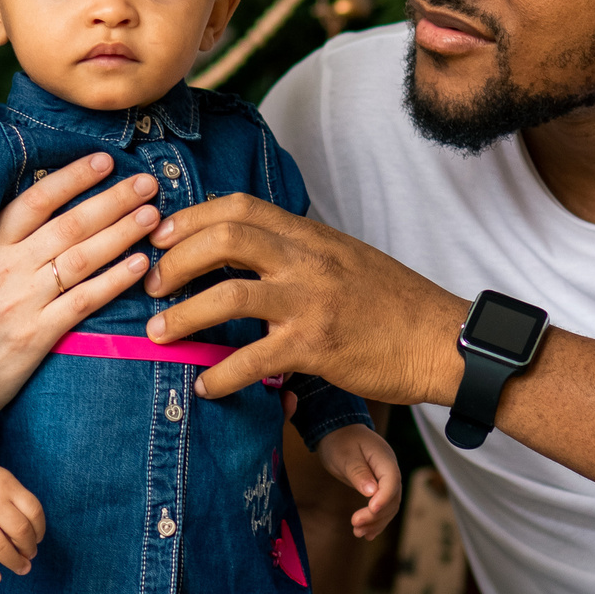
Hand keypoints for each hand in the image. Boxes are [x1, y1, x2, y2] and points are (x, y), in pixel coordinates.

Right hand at [0, 154, 160, 420]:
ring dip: (120, 234)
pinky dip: (114, 280)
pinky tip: (140, 266)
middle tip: (145, 183)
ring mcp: (21, 301)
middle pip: (67, 224)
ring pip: (80, 257)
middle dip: (111, 199)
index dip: (71, 177)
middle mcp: (4, 268)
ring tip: (151, 217)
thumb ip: (3, 246)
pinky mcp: (35, 335)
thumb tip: (44, 209)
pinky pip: (83, 300)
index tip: (104, 160)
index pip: (34, 200)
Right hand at [0, 458, 46, 584]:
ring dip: (15, 562)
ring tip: (21, 567)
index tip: (38, 538)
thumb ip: (19, 503)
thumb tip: (31, 539)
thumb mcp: (6, 480)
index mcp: (7, 487)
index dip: (40, 530)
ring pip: (0, 548)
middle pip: (20, 532)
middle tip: (30, 555)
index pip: (34, 512)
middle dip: (29, 549)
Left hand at [143, 195, 467, 405]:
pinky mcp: (318, 346)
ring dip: (183, 314)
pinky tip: (205, 387)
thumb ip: (301, 253)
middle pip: (225, 236)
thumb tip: (252, 254)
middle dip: (175, 258)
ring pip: (229, 293)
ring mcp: (312, 301)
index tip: (160, 236)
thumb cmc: (394, 306)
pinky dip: (220, 375)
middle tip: (150, 283)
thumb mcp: (346, 260)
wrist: (444, 341)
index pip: (240, 206)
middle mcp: (309, 260)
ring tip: (157, 334)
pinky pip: (253, 359)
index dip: (191, 217)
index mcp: (312, 235)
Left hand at [314, 425, 402, 538]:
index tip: (370, 509)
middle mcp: (389, 470)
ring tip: (358, 533)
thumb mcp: (345, 455)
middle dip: (376, 515)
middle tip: (356, 525)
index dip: (384, 497)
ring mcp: (385, 480)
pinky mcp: (378, 488)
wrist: (338, 432)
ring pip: (389, 506)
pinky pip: (382, 507)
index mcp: (384, 459)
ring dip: (376, 522)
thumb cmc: (340, 441)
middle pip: (392, 498)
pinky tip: (366, 534)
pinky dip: (375, 521)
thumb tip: (372, 491)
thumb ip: (358, 472)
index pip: (391, 481)